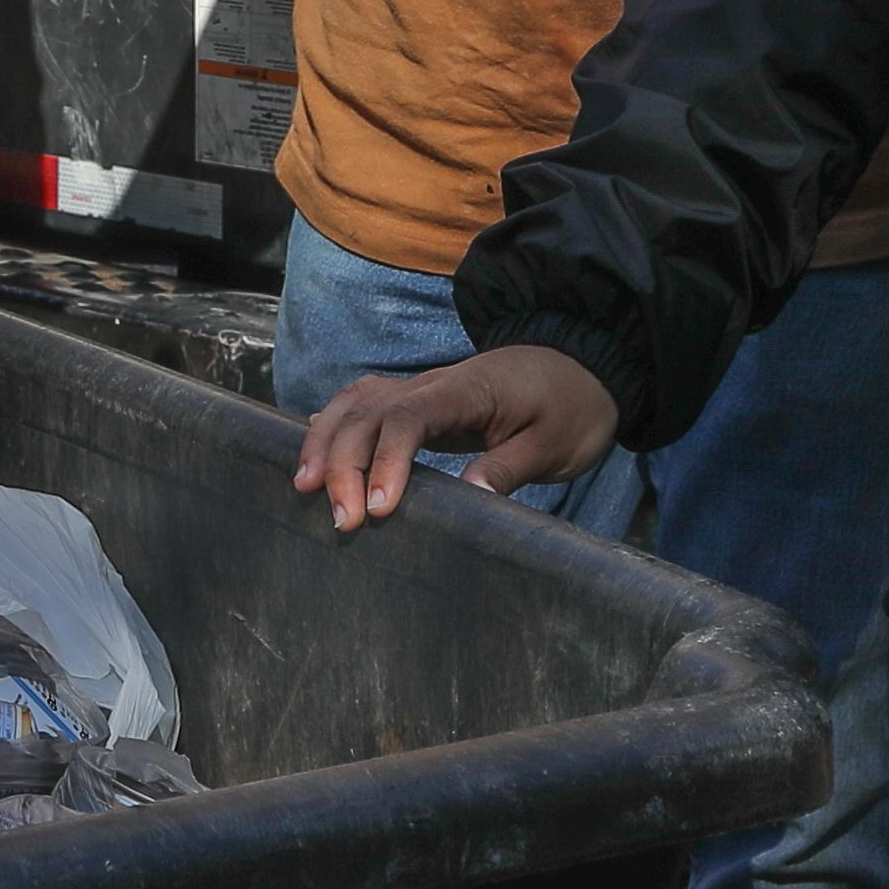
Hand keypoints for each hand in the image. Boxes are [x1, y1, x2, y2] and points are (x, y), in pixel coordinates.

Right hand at [291, 347, 616, 533]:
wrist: (584, 366)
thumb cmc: (572, 408)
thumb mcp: (554, 444)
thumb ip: (507, 467)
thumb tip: (467, 499)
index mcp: (467, 390)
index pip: (409, 417)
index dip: (386, 461)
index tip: (379, 508)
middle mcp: (432, 382)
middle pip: (368, 412)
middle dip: (343, 463)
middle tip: (342, 521)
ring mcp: (421, 387)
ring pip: (354, 403)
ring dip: (326, 442)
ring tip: (305, 487)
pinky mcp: (419, 398)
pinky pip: (363, 402)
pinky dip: (333, 423)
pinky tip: (316, 448)